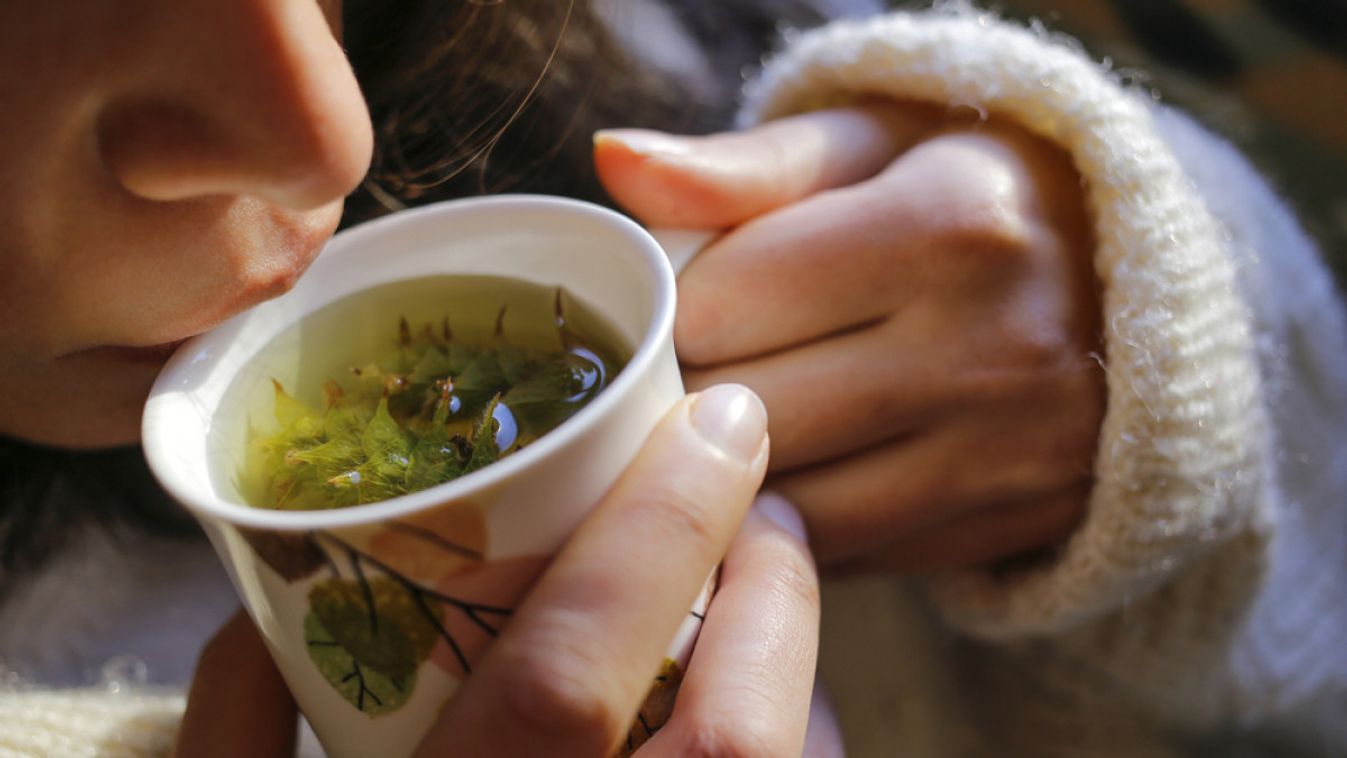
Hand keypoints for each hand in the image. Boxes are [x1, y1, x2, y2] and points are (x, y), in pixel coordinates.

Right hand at [175, 386, 840, 756]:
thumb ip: (239, 742)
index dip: (657, 534)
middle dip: (774, 591)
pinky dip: (805, 737)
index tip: (720, 418)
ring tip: (772, 587)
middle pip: (734, 737)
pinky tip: (773, 704)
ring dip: (801, 667)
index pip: (570, 683)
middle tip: (767, 503)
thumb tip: (250, 625)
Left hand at [596, 103, 1104, 572]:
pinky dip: (796, 527)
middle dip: (685, 400)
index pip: (721, 305)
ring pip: (788, 509)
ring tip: (725, 428)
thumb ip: (744, 164)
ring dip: (728, 480)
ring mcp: (1009, 454)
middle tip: (681, 373)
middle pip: (745, 418)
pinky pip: (848, 557)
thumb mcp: (873, 144)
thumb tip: (616, 161)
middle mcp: (990, 349)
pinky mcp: (1012, 525)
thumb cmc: (972, 192)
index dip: (670, 311)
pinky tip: (794, 475)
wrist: (1140, 285)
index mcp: (949, 224)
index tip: (676, 305)